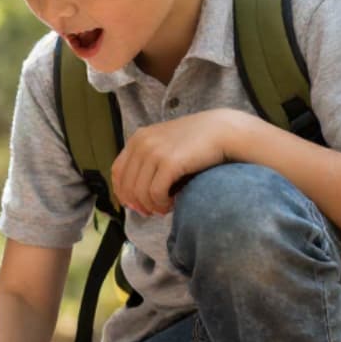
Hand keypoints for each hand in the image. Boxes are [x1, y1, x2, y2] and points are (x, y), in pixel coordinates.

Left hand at [110, 109, 254, 216]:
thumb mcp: (165, 145)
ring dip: (152, 206)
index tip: (134, 204)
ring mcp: (154, 152)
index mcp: (137, 138)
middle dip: (138, 203)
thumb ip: (148, 161)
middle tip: (152, 211)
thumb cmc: (196, 142)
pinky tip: (172, 203)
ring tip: (165, 208)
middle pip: (126, 185)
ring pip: (140, 192)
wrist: (223, 131)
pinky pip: (155, 193)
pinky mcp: (169, 162)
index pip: (117, 171)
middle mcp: (141, 143)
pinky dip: (161, 204)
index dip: (123, 192)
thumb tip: (135, 195)